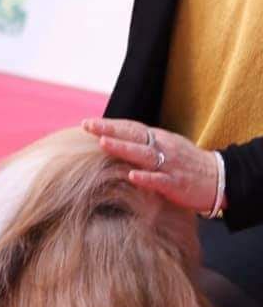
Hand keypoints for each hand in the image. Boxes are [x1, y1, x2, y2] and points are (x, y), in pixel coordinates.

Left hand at [81, 117, 221, 213]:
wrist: (218, 179)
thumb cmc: (186, 164)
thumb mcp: (164, 148)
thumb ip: (143, 145)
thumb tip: (114, 142)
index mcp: (157, 138)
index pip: (130, 128)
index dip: (109, 125)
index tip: (88, 122)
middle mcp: (162, 147)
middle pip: (133, 136)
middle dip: (109, 130)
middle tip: (88, 126)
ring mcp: (169, 165)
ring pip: (143, 155)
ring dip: (123, 148)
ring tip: (103, 143)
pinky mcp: (176, 183)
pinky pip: (160, 179)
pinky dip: (146, 178)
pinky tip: (132, 176)